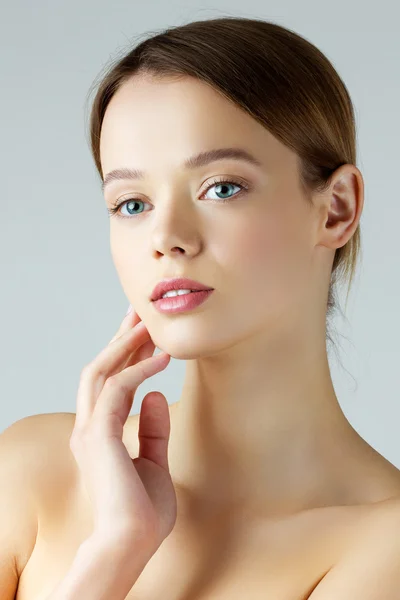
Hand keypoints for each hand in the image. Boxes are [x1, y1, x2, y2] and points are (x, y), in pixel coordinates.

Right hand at [69, 306, 176, 554]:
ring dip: (125, 344)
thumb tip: (158, 395)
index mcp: (99, 434)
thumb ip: (154, 430)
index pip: (110, 382)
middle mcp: (89, 427)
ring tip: (150, 323)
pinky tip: (163, 358)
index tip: (145, 332)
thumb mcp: (155, 462)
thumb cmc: (141, 513)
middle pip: (100, 368)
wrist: (130, 545)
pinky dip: (140, 369)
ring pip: (101, 371)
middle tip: (141, 311)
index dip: (126, 354)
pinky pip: (117, 389)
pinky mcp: (99, 435)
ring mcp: (90, 430)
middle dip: (121, 338)